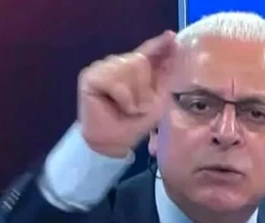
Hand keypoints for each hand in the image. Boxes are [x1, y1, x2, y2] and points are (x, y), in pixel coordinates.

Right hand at [77, 30, 177, 156]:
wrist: (111, 143)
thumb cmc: (132, 125)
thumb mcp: (156, 102)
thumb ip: (163, 78)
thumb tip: (173, 54)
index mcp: (133, 70)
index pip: (147, 52)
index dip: (159, 44)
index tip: (171, 36)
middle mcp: (117, 64)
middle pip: (140, 61)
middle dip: (145, 88)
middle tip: (138, 108)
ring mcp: (102, 68)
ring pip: (129, 68)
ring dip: (134, 96)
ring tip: (128, 109)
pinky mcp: (91, 76)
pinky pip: (117, 82)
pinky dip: (124, 98)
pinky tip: (120, 107)